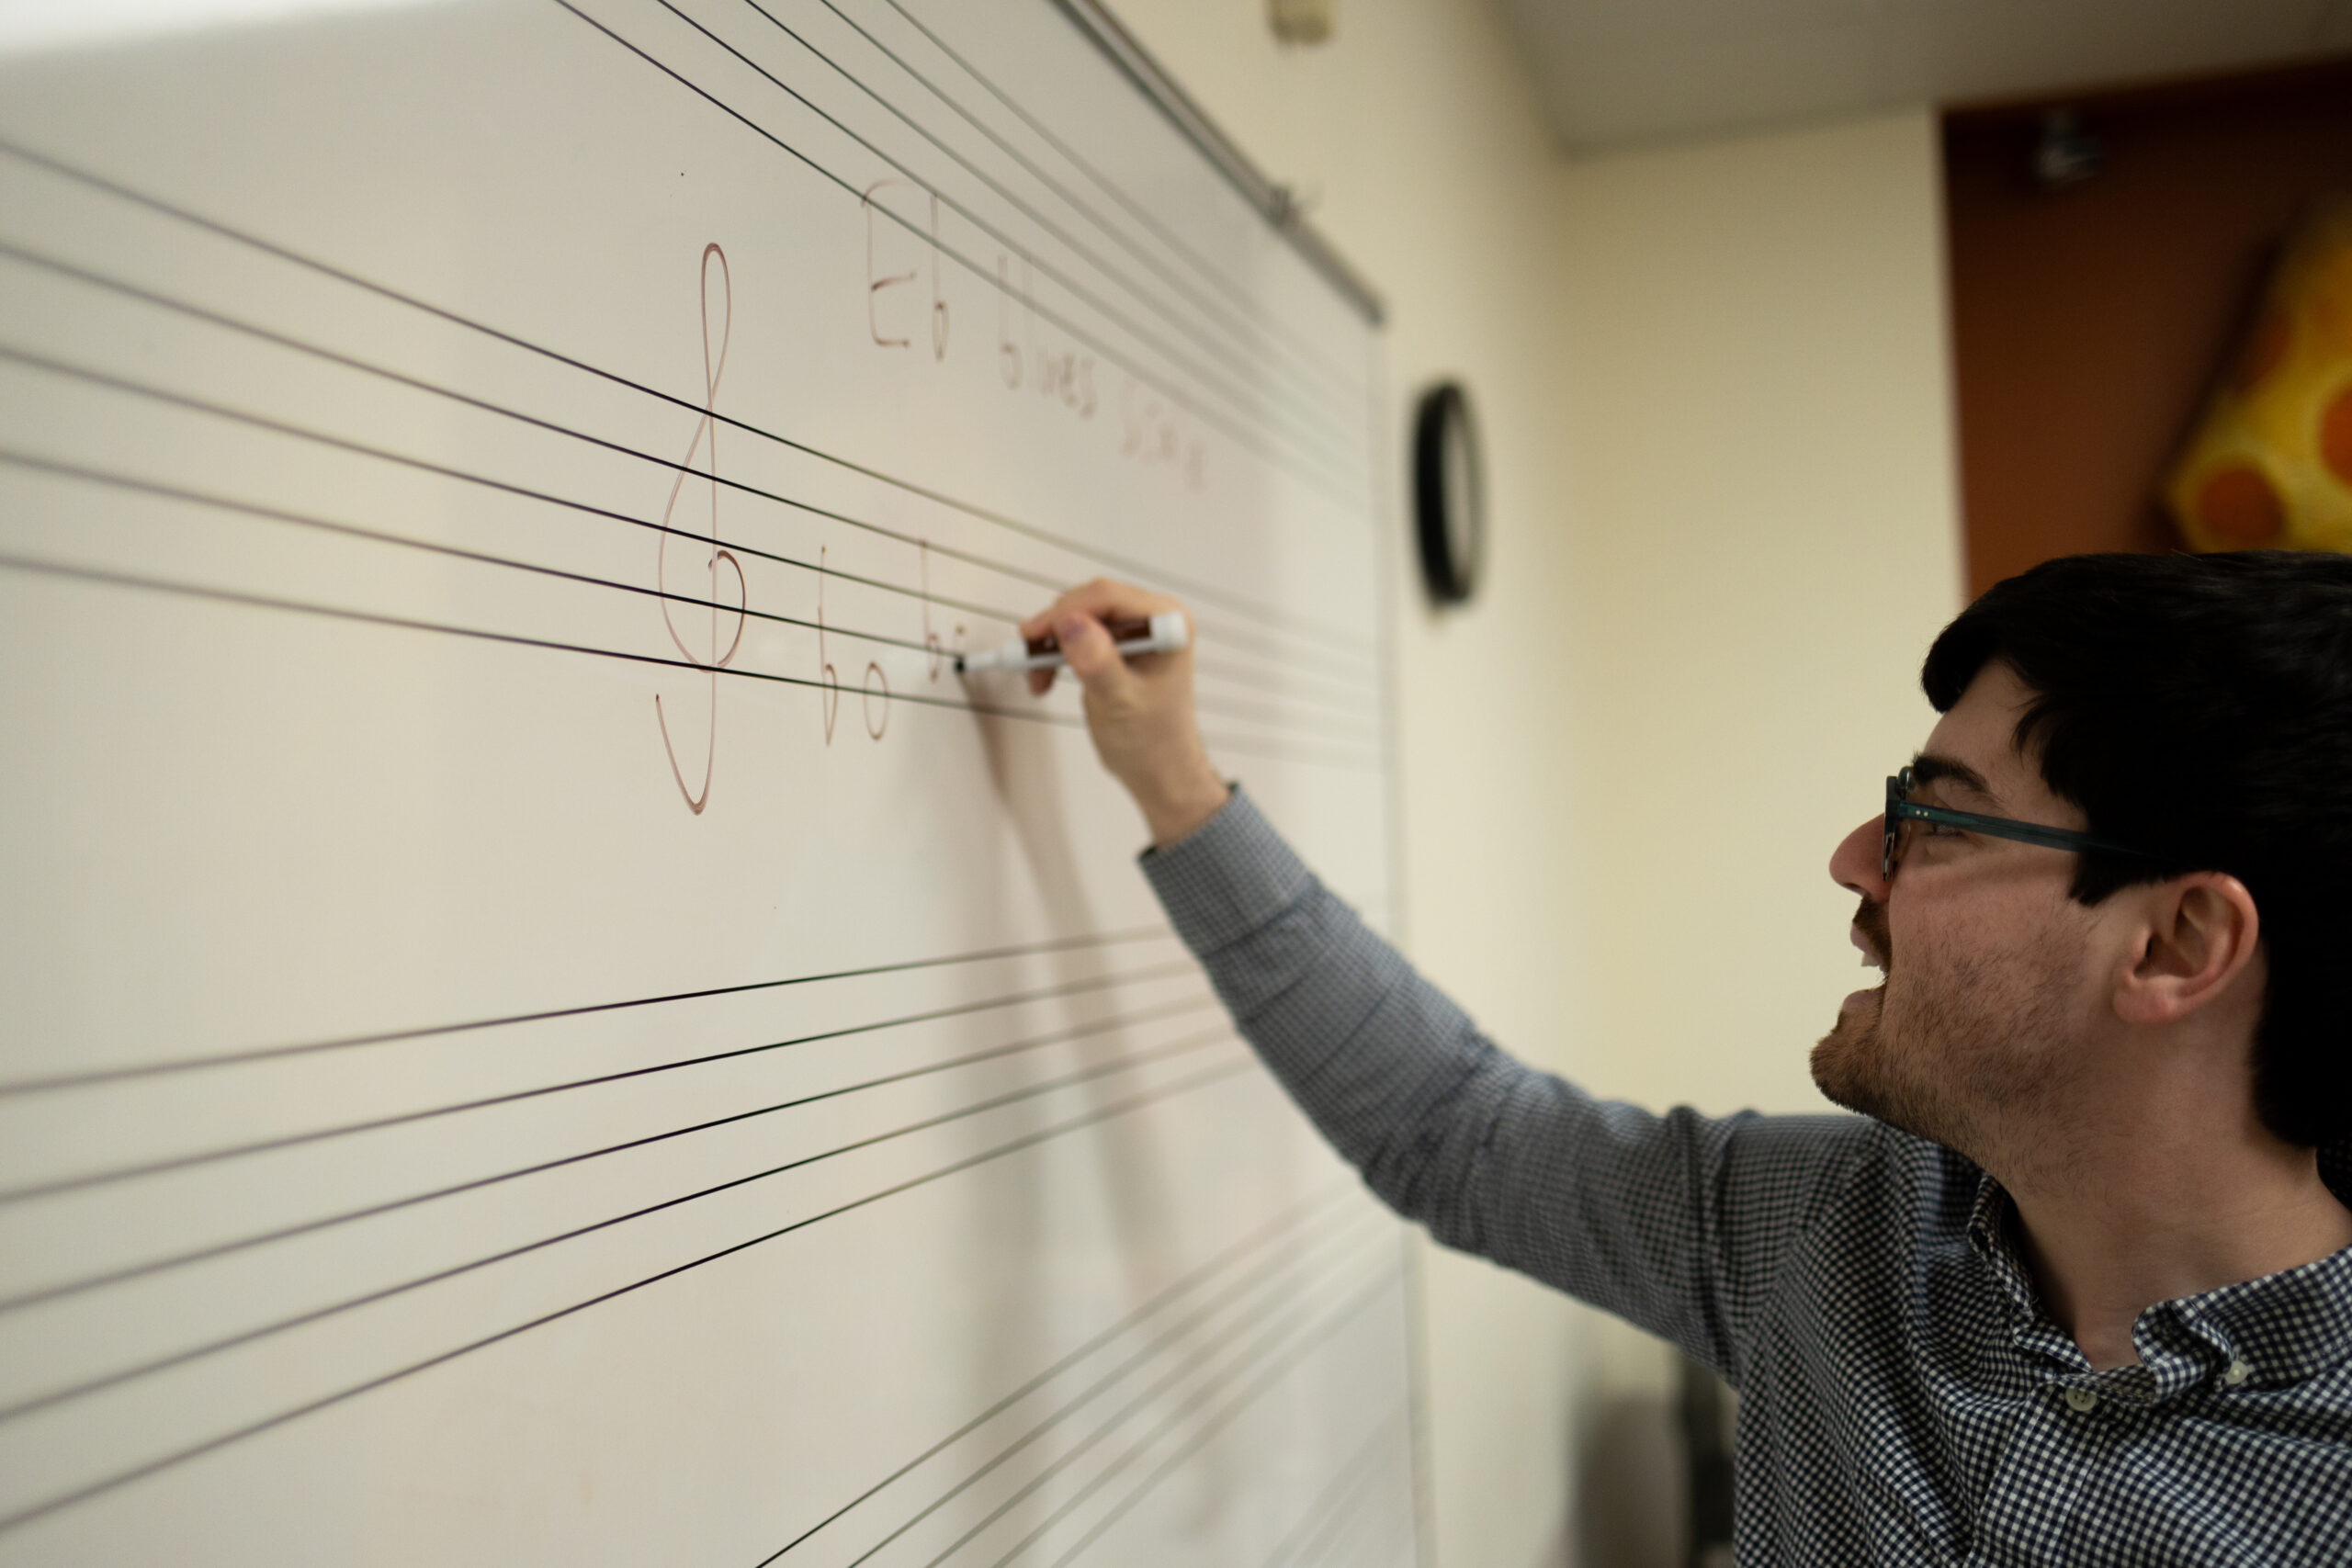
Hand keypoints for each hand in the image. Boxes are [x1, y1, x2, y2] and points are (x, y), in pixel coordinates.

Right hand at [1018, 579, 1227, 846]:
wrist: (1158, 770)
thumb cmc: (1153, 742)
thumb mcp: (1120, 702)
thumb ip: (1098, 662)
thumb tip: (1071, 624)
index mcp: (1168, 624)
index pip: (1107, 598)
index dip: (1066, 612)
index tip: (1034, 635)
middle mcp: (1154, 620)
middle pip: (1090, 603)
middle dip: (1054, 630)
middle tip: (1027, 657)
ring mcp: (1136, 632)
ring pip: (1078, 617)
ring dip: (1051, 643)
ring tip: (1038, 677)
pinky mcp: (1117, 646)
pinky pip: (1077, 634)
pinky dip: (1056, 652)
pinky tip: (1045, 677)